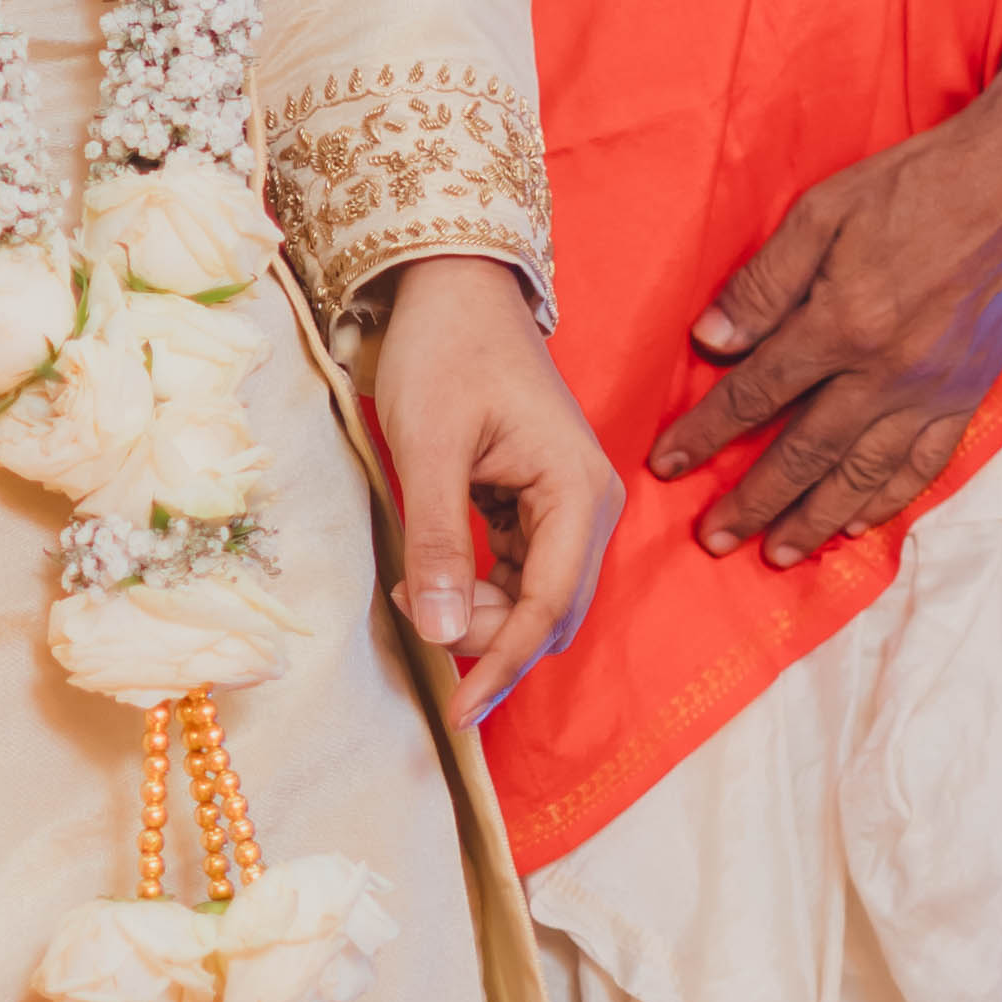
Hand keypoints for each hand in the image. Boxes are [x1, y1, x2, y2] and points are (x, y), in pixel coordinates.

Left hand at [369, 252, 620, 719]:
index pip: (548, 607)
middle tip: (412, 602)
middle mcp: (590, 506)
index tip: (457, 712)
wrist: (455, 289)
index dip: (501, 664)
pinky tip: (430, 575)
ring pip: (534, 599)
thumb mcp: (428, 445)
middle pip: (548, 613)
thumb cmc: (443, 352)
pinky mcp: (543, 504)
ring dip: (477, 611)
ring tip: (413, 581)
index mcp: (578, 491)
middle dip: (485, 634)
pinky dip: (478, 587)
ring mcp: (570, 507)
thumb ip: (439, 540)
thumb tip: (440, 632)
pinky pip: (521, 573)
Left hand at [650, 96, 1001, 567]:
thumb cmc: (915, 186)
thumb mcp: (821, 214)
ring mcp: (933, 390)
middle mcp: (886, 373)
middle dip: (753, 502)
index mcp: (840, 325)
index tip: (667, 464)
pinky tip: (859, 522)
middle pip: (804, 452)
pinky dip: (888, 499)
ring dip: (815, 519)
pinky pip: (924, 464)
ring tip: (776, 554)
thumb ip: (764, 285)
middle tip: (713, 540)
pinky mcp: (969, 393)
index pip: (755, 395)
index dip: (705, 434)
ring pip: (863, 474)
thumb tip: (711, 343)